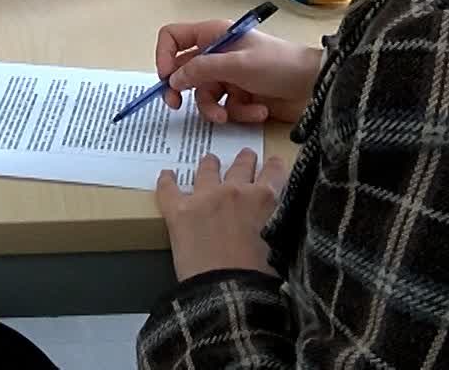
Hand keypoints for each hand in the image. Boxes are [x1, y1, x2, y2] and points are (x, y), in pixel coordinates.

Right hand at [157, 22, 321, 124]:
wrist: (314, 87)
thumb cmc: (278, 64)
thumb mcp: (238, 64)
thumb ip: (202, 69)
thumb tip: (172, 79)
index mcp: (213, 35)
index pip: (173, 37)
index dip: (164, 56)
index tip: (166, 78)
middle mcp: (216, 54)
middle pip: (183, 71)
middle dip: (181, 90)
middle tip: (176, 105)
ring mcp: (228, 77)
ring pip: (203, 96)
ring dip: (214, 108)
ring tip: (229, 115)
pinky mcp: (240, 98)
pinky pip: (225, 108)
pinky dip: (239, 113)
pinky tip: (258, 111)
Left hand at [157, 149, 288, 279]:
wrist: (227, 293)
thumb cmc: (261, 277)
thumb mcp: (282, 245)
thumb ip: (279, 225)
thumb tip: (276, 222)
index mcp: (264, 199)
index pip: (275, 173)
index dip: (275, 166)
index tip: (275, 162)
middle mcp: (235, 190)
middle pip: (241, 166)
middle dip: (245, 160)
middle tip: (246, 156)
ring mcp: (204, 197)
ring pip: (207, 170)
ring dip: (210, 164)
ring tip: (210, 160)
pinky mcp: (178, 210)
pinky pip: (169, 189)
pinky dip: (167, 180)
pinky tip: (167, 175)